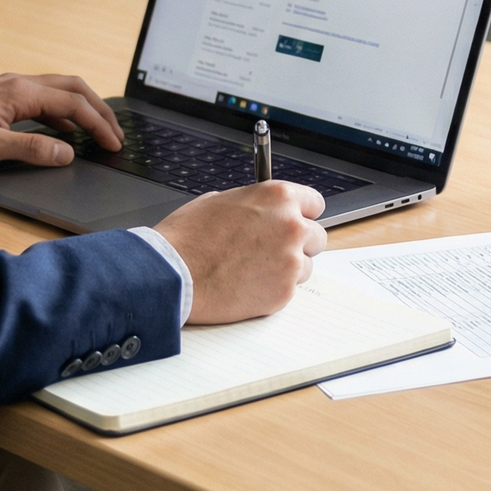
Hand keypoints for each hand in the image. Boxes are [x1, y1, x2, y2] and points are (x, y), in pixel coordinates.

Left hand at [0, 74, 122, 167]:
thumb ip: (32, 149)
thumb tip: (67, 152)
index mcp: (21, 92)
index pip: (73, 104)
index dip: (98, 124)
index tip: (115, 144)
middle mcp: (19, 83)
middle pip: (73, 89)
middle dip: (99, 110)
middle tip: (116, 134)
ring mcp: (10, 87)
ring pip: (59, 90)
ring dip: (83, 108)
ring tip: (99, 130)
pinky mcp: (2, 96)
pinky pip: (43, 98)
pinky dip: (63, 111)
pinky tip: (64, 130)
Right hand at [154, 182, 327, 323]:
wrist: (173, 274)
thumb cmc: (189, 237)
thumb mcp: (220, 201)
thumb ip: (253, 205)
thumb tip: (262, 211)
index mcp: (278, 197)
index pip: (315, 203)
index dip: (302, 213)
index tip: (295, 221)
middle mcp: (291, 226)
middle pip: (316, 237)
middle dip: (298, 243)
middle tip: (272, 250)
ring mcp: (290, 261)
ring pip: (304, 266)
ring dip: (286, 269)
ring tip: (252, 269)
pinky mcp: (284, 292)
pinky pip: (289, 290)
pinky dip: (272, 289)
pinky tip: (246, 284)